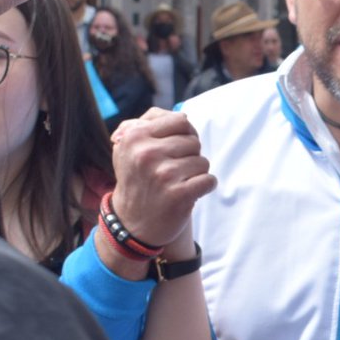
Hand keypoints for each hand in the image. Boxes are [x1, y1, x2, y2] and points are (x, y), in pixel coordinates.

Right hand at [109, 108, 215, 250]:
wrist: (133, 223)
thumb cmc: (138, 179)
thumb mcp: (130, 147)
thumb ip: (151, 123)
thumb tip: (183, 116)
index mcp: (135, 136)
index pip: (180, 121)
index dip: (184, 135)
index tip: (174, 150)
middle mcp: (146, 154)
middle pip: (193, 142)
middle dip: (189, 156)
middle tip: (174, 171)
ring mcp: (163, 175)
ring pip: (203, 161)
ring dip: (196, 173)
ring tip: (178, 183)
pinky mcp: (179, 195)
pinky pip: (209, 180)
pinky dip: (204, 187)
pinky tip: (189, 193)